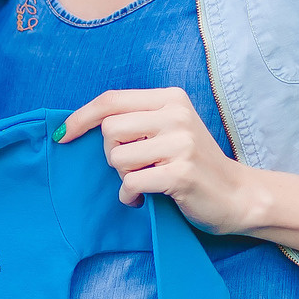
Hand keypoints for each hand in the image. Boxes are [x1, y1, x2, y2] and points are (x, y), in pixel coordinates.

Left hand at [59, 87, 298, 270]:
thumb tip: (77, 125)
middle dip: (112, 155)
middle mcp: (176, 115)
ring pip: (117, 158)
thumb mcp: (168, 130)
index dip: (80, 117)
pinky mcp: (181, 173)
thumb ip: (136, 122)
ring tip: (145, 183)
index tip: (61, 136)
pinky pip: (131, 183)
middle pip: (109, 131)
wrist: (237, 195)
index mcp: (170, 99)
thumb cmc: (192, 165)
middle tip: (135, 168)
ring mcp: (180, 143)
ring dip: (123, 178)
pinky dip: (130, 197)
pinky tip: (145, 199)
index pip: (111, 100)